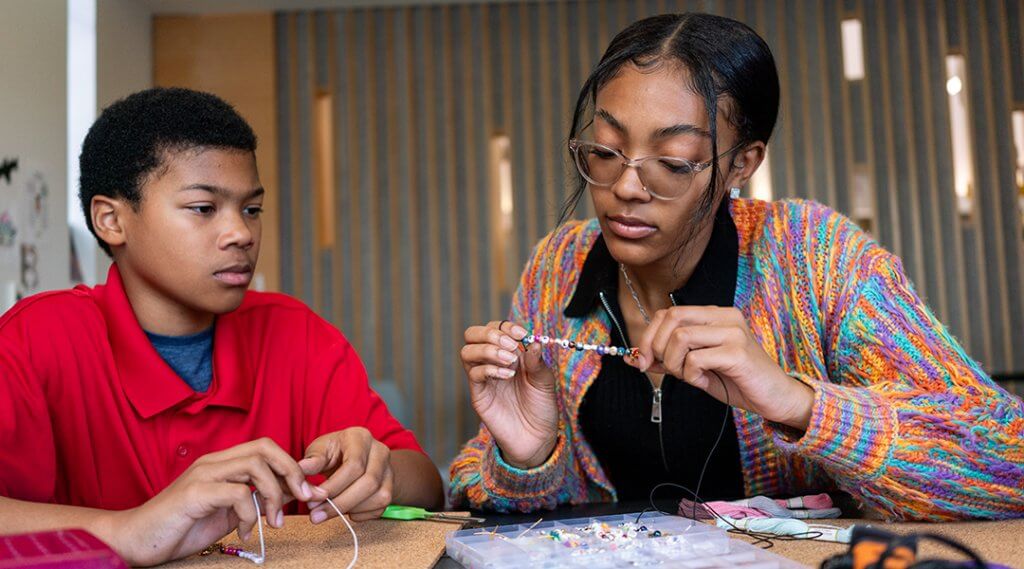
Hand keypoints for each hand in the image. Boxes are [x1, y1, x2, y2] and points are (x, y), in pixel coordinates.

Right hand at [103, 438, 319, 565]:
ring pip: (255, 466)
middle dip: (291, 471)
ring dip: (273, 495)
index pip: (266, 449)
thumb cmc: (181, 527)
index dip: (292, 466)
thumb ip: (254, 501)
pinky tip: (245, 532)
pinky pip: (237, 493)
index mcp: (222, 464)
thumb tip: (286, 495)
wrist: (136, 540)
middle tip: (302, 498)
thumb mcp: (228, 514)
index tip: (308, 490)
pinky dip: (250, 514)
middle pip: (265, 448)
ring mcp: (203, 474)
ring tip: (272, 522)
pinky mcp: (194, 493)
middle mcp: (214, 462)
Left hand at [299, 427, 393, 522]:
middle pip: (369, 483)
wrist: (353, 457)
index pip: (354, 464)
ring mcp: (389, 470)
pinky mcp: (391, 487)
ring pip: (379, 497)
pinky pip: (380, 508)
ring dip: (350, 510)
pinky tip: (344, 511)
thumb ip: (312, 460)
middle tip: (315, 515)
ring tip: (326, 513)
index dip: (334, 486)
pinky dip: (361, 514)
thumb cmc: (333, 452)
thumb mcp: (319, 449)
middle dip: (341, 503)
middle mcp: (380, 452)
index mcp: (361, 437)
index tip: (313, 500)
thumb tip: (301, 470)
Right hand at [460, 320, 558, 468]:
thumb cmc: (541, 408)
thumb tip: (534, 342)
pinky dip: (489, 369)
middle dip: (491, 333)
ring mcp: (484, 378)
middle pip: (473, 334)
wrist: (536, 438)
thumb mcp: (545, 381)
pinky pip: (473, 374)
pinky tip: (507, 376)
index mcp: (509, 353)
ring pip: (467, 351)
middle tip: (511, 347)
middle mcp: (492, 362)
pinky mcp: (479, 394)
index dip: (506, 326)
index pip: (496, 328)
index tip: (522, 335)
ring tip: (509, 361)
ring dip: (488, 350)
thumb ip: (538, 362)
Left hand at [631, 306, 813, 429]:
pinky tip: (703, 381)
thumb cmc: (737, 381)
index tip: (643, 360)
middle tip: (664, 369)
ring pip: (681, 337)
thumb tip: (634, 358)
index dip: (648, 336)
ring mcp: (733, 333)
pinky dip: (691, 375)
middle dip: (657, 346)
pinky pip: (696, 359)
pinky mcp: (738, 353)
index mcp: (715, 315)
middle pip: (672, 318)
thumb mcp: (696, 368)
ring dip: (675, 363)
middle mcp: (725, 317)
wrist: (775, 398)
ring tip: (689, 376)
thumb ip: (669, 359)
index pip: (668, 312)